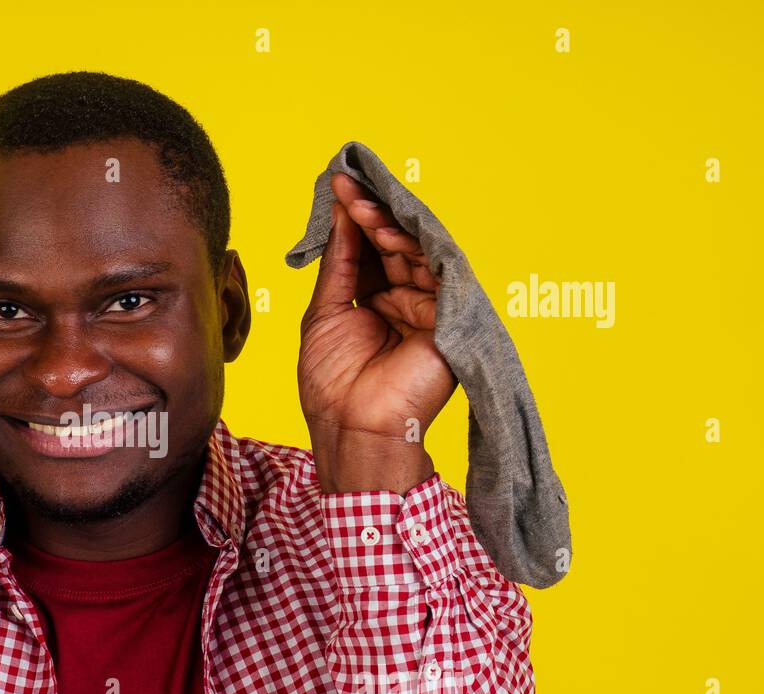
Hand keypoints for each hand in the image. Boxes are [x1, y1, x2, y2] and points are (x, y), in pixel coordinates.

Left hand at [298, 173, 456, 493]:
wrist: (352, 425)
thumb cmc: (333, 382)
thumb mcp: (325, 311)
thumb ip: (340, 263)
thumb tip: (342, 216)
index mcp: (378, 303)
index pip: (371, 249)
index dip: (355, 218)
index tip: (337, 187)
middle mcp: (407, 302)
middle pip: (394, 244)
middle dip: (370, 212)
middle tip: (347, 186)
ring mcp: (430, 307)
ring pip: (415, 250)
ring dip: (386, 224)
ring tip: (360, 206)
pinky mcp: (449, 315)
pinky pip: (435, 267)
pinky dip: (409, 243)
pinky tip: (382, 227)